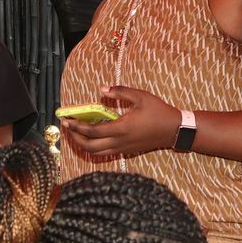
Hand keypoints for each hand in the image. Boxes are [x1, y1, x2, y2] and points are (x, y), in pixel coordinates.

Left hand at [58, 86, 180, 159]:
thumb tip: (101, 89)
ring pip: (96, 153)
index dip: (77, 126)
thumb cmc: (158, 112)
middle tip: (68, 127)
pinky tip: (92, 137)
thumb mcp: (140, 96)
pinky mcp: (126, 151)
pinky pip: (105, 153)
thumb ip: (120, 91)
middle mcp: (119, 142)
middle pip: (89, 147)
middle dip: (75, 138)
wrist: (174, 130)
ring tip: (76, 133)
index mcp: (121, 128)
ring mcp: (123, 149)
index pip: (92, 131)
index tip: (67, 119)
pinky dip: (94, 148)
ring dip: (83, 144)